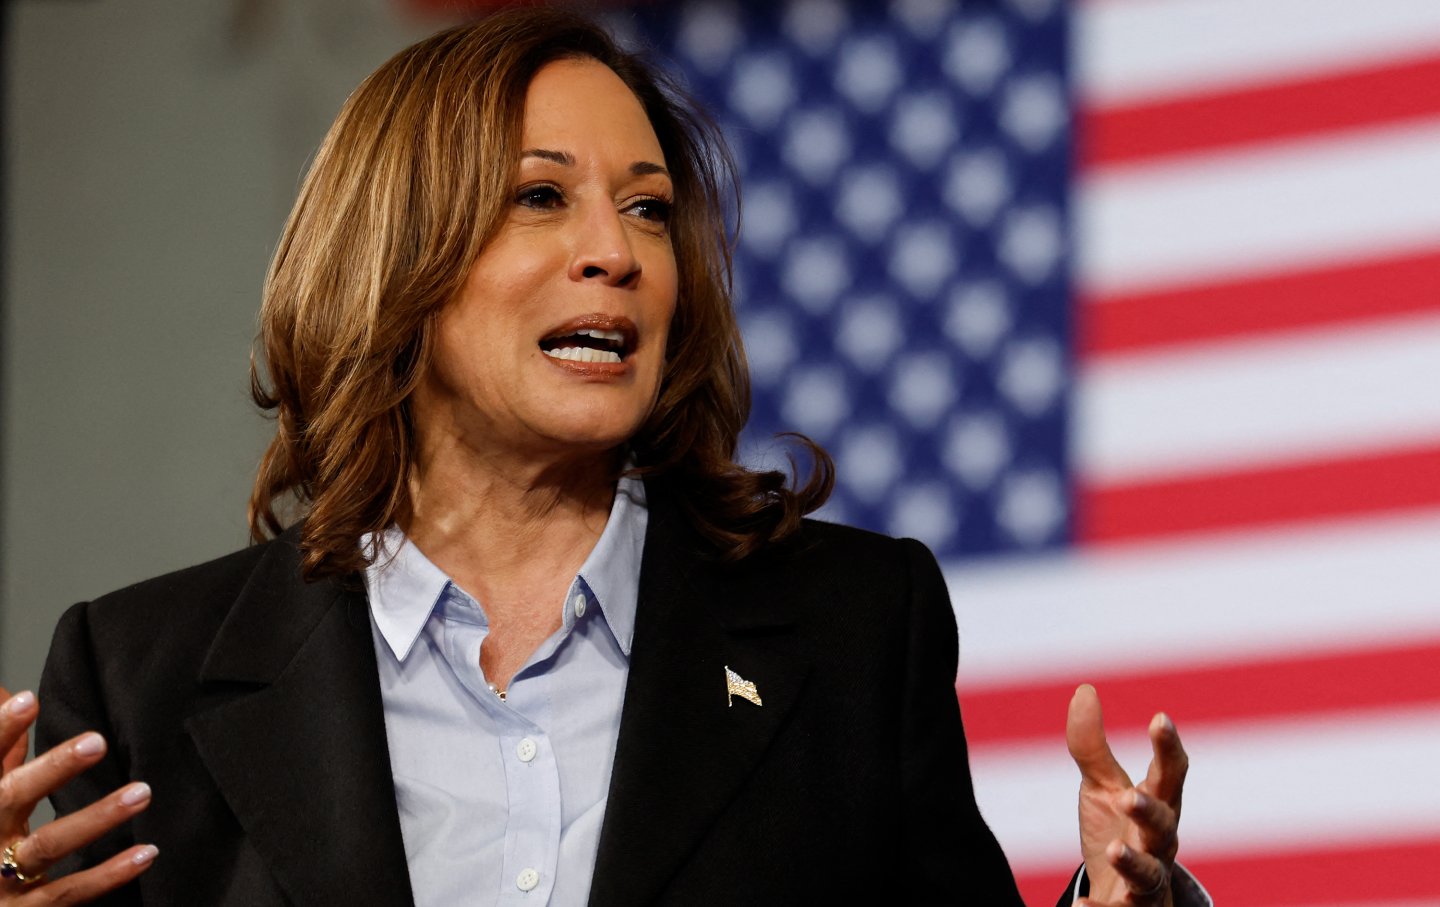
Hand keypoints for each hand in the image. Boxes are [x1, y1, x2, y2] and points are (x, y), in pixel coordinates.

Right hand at [0, 686, 156, 902]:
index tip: (27, 699)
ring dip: (97, 817)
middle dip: (52, 769)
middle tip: (96, 741)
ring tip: (142, 792)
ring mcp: (1, 881)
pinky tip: (146, 852)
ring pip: (48, 845)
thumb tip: (11, 695)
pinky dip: (110, 874)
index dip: (1, 730)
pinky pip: (70, 892)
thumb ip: (2, 757)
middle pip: (11, 798)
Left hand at [1066, 684, 1187, 906]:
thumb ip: (1091, 745)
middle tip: (1130, 796)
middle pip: (1163, 825)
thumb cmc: (1119, 831)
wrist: (1120, 894)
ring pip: (1150, 873)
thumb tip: (1084, 689)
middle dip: (1150, 811)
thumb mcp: (1102, 788)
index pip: (1170, 774)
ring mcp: (1149, 879)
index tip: (1160, 718)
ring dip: (1134, 862)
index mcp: (1158, 804)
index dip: (1168, 747)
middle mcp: (1159, 841)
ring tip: (1116, 850)